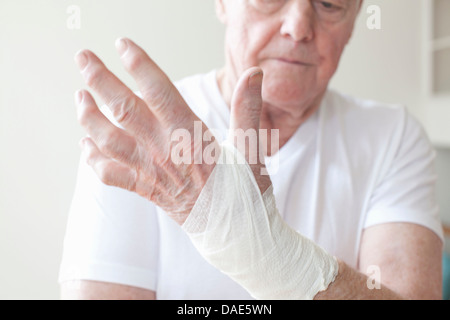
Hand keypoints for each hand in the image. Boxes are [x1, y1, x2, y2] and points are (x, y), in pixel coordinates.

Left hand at [75, 38, 269, 224]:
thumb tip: (253, 74)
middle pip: (124, 110)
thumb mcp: (251, 148)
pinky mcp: (145, 190)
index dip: (140, 66)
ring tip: (79, 96)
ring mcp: (151, 172)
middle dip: (100, 81)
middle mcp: (165, 152)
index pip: (160, 93)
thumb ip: (247, 109)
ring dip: (89, 117)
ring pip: (110, 140)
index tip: (123, 45)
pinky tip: (86, 145)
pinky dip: (93, 160)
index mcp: (190, 137)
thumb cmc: (245, 192)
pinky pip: (111, 175)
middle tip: (83, 58)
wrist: (234, 235)